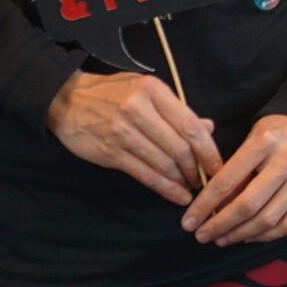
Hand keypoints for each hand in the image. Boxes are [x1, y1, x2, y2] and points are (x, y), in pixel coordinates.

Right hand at [46, 72, 219, 205]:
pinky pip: (145, 175)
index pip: (189, 124)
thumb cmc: (112, 94)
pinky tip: (177, 196)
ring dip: (182, 181)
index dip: (209, 150)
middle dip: (197, 169)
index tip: (218, 165)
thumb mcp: (146, 91)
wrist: (67, 100)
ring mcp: (123, 132)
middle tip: (204, 180)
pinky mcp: (112, 152)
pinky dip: (166, 189)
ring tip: (191, 188)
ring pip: (164, 164)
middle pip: (179, 148)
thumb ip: (177, 110)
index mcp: (153, 91)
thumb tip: (208, 128)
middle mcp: (138, 110)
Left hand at [182, 114, 286, 245]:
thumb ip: (233, 169)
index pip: (227, 181)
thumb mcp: (250, 138)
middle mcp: (286, 162)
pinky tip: (248, 236)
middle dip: (220, 225)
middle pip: (248, 205)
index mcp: (263, 143)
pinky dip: (265, 236)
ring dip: (240, 234)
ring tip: (222, 238)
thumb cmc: (276, 132)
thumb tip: (212, 205)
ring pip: (268, 220)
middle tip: (202, 235)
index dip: (204, 205)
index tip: (189, 221)